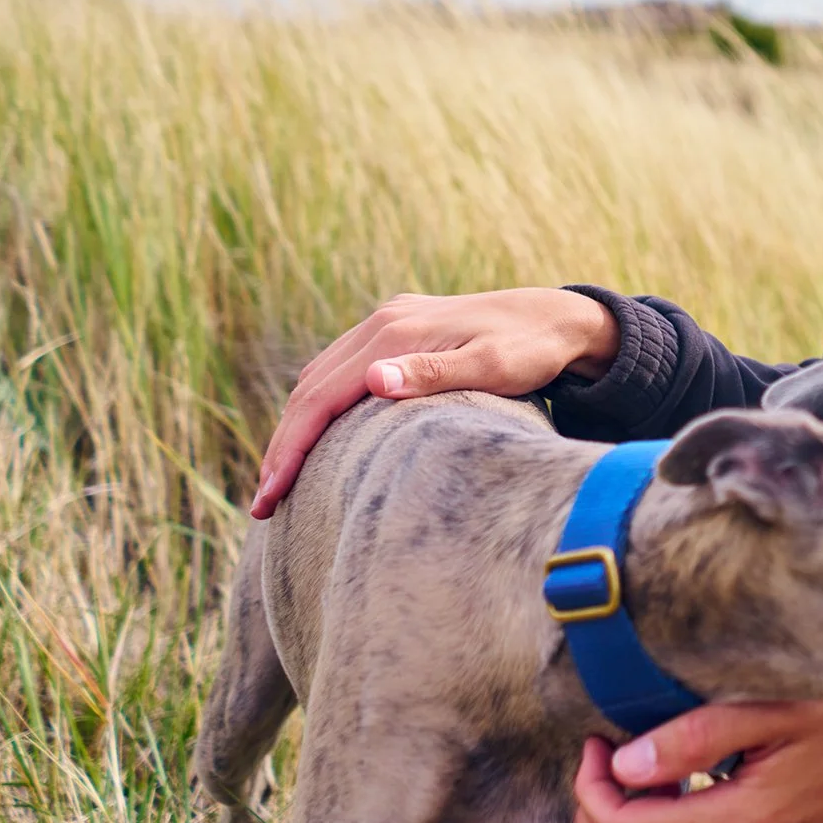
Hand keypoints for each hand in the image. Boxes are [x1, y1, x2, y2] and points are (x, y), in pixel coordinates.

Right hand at [251, 287, 618, 517]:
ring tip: (279, 481)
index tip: (270, 496)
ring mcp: (389, 322)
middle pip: (309, 388)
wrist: (560, 317)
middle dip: (282, 447)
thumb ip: (433, 374)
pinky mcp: (401, 331)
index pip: (321, 396)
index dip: (291, 448)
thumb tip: (372, 379)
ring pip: (319, 377)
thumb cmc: (531, 349)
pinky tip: (316, 438)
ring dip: (295, 427)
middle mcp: (384, 322)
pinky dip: (318, 405)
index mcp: (396, 334)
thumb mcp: (492, 366)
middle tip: (263, 505)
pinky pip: (340, 368)